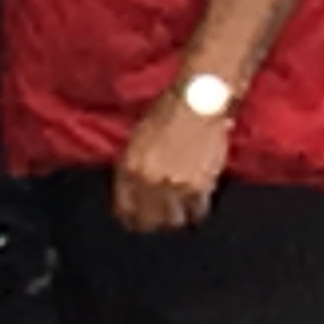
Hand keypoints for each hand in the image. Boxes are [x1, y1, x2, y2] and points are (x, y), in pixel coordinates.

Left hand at [114, 91, 232, 232]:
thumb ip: (132, 164)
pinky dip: (197, 211)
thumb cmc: (166, 110)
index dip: (130, 218)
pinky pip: (198, 212)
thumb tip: (133, 188)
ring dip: (175, 219)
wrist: (197, 100)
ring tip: (179, 214)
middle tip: (158, 220)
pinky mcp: (200, 187)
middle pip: (148, 221)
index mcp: (129, 168)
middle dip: (152, 223)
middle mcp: (149, 182)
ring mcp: (174, 187)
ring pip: (173, 221)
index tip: (135, 219)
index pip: (124, 209)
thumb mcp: (137, 136)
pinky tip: (197, 205)